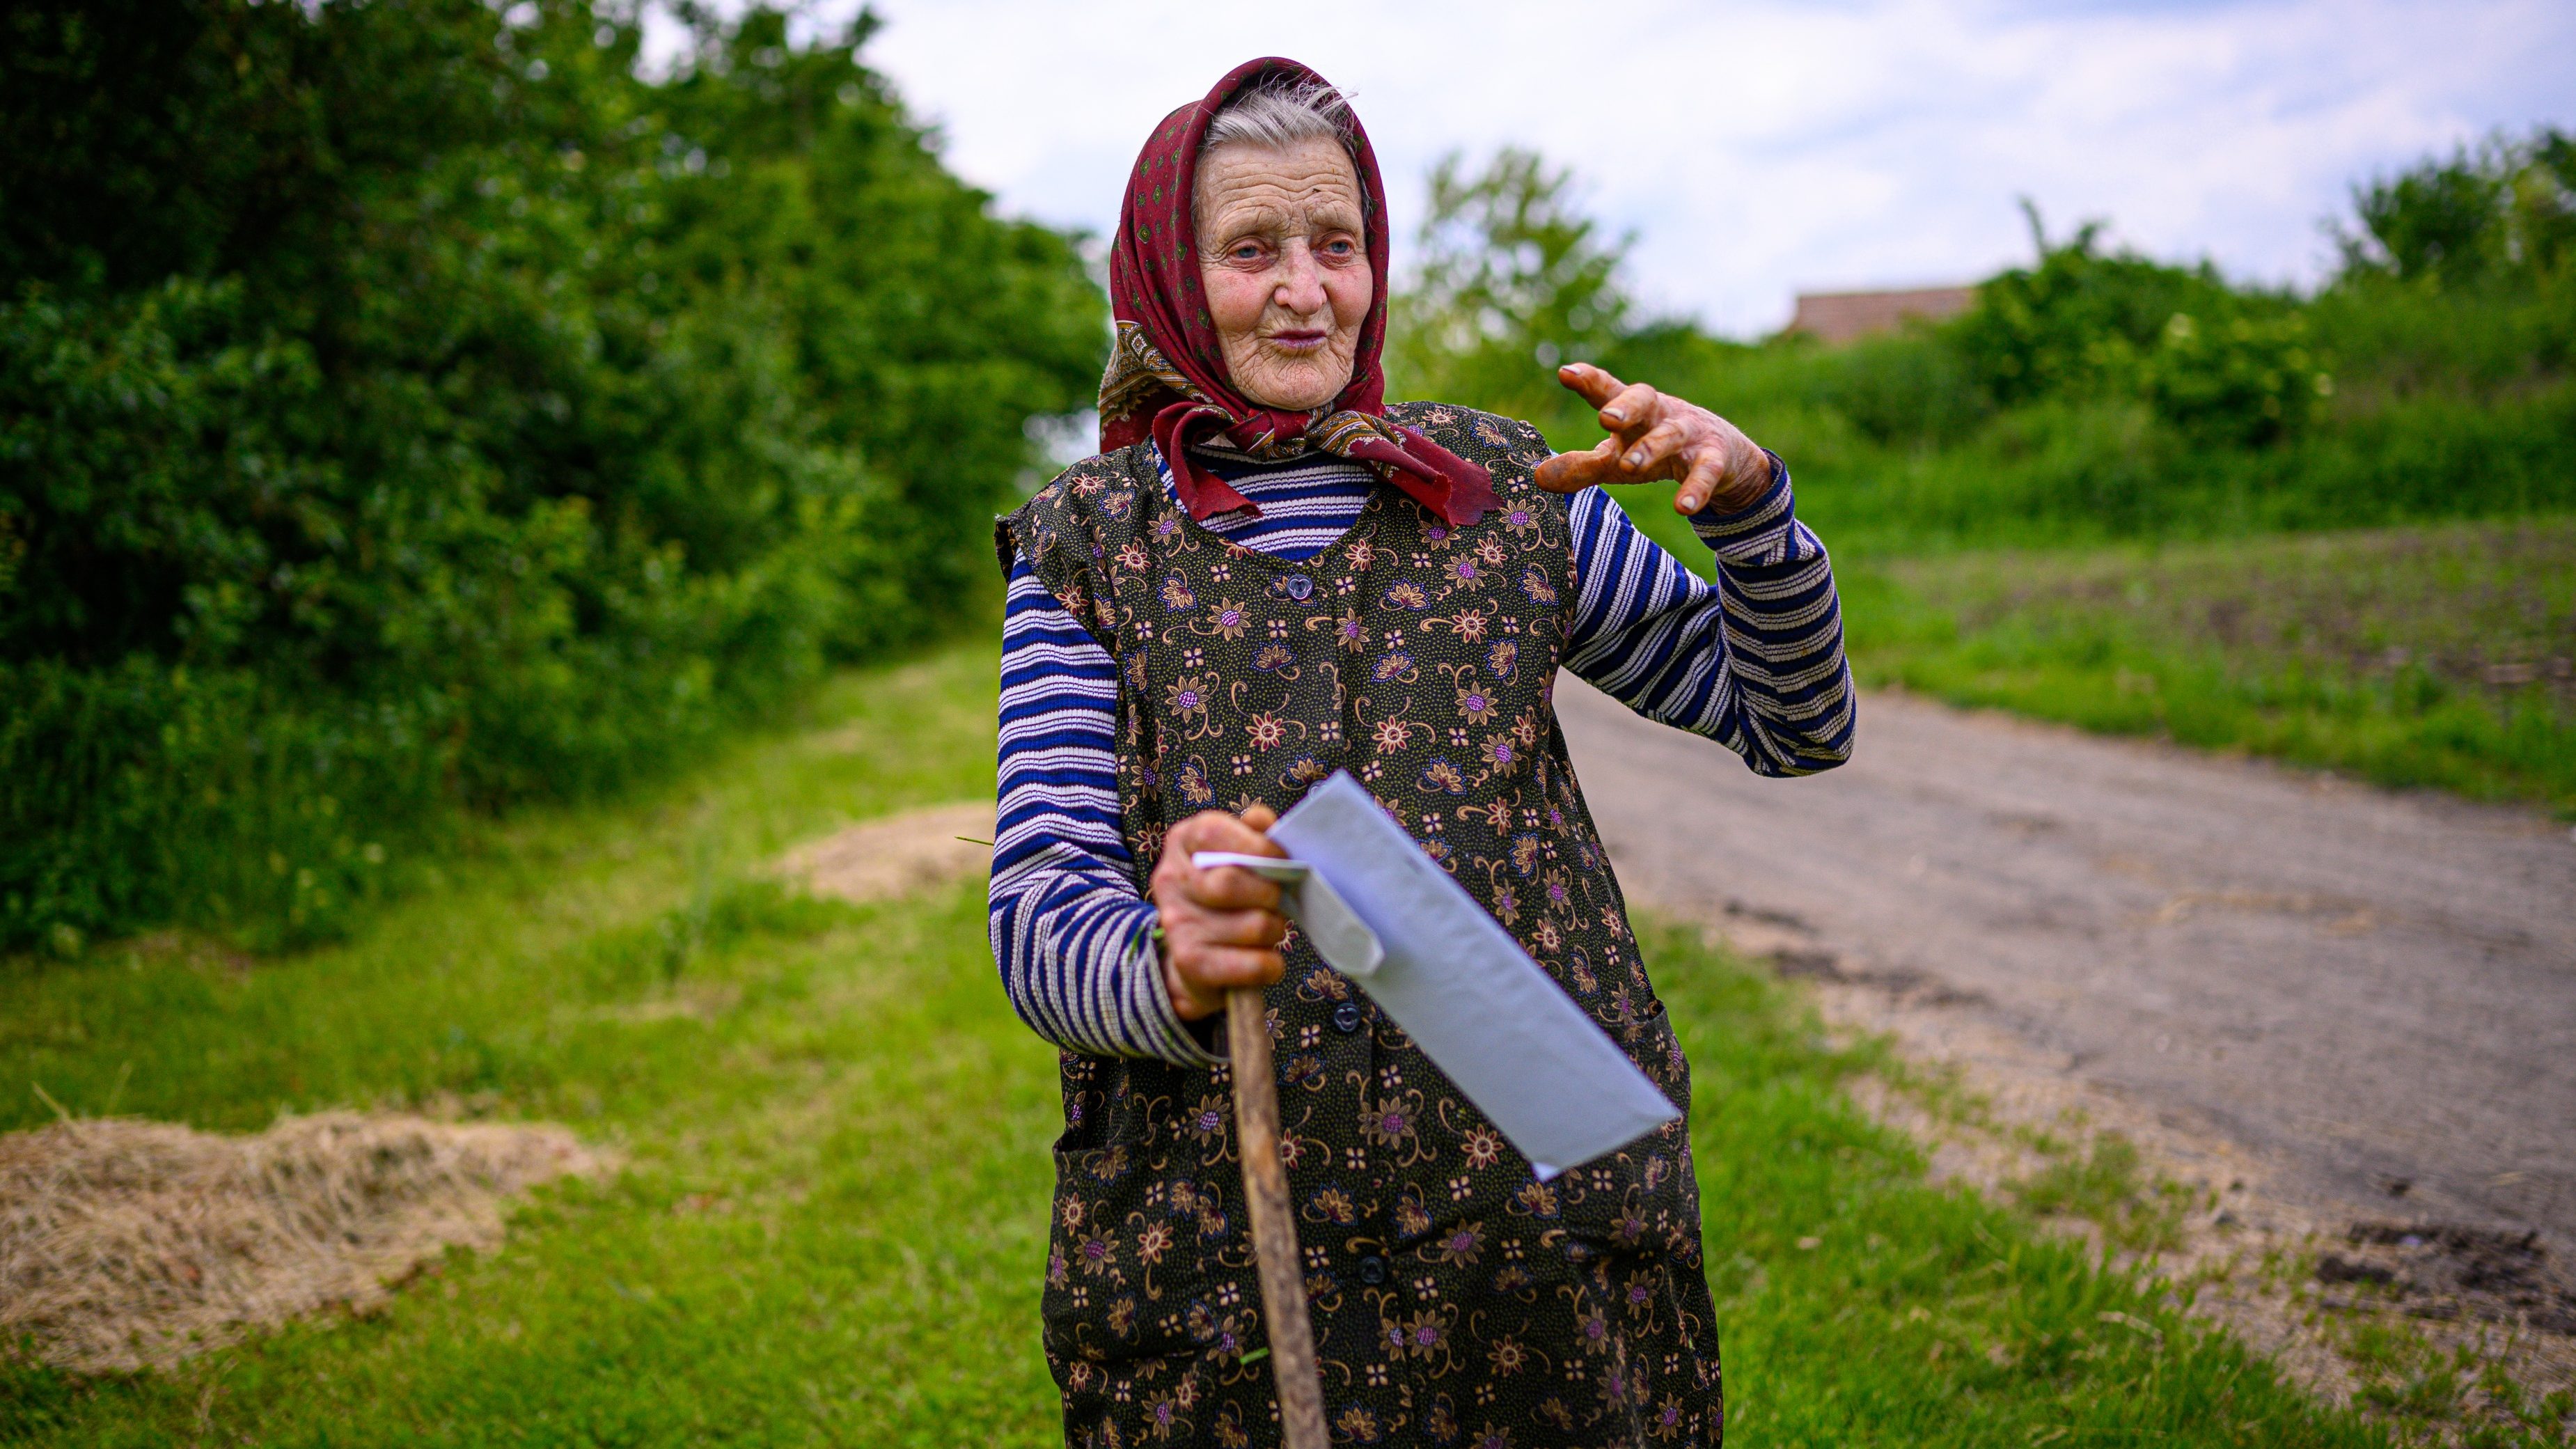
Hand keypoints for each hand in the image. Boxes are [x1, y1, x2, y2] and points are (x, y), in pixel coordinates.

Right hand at [1151, 805, 1289, 1020]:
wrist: (1196, 956)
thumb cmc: (1228, 894)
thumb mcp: (1236, 853)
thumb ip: (1253, 832)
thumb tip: (1263, 821)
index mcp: (1181, 842)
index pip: (1213, 831)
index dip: (1256, 845)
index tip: (1280, 859)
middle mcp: (1169, 879)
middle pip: (1232, 882)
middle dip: (1271, 893)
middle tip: (1277, 900)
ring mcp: (1177, 923)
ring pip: (1254, 925)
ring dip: (1275, 929)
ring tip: (1268, 928)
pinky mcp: (1191, 963)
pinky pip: (1254, 964)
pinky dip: (1271, 964)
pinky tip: (1265, 959)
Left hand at [1531, 362, 1773, 514]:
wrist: (1724, 459)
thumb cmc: (1656, 453)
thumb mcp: (1617, 460)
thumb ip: (1581, 466)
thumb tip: (1538, 477)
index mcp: (1633, 411)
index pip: (1609, 390)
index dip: (1590, 380)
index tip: (1566, 373)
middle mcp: (1660, 414)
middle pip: (1643, 400)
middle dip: (1625, 406)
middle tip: (1605, 419)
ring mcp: (1690, 434)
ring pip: (1671, 435)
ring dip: (1650, 448)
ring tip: (1629, 466)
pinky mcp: (1715, 459)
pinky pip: (1706, 472)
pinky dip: (1695, 488)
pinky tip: (1682, 507)